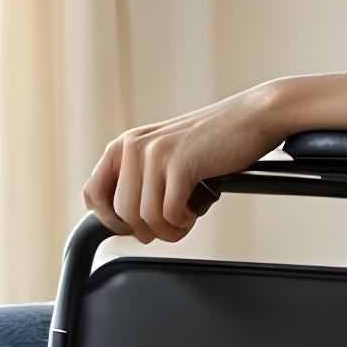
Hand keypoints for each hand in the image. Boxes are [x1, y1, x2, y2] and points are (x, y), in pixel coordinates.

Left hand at [85, 84, 289, 243]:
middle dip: (146, 230)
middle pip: (122, 214)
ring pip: (145, 218)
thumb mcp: (165, 154)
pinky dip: (182, 222)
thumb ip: (140, 178)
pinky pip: (168, 213)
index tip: (135, 225)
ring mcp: (155, 154)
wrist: (254, 117)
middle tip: (170, 226)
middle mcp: (134, 146)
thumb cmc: (213, 142)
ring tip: (184, 220)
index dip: (110, 219)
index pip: (92, 194)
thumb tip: (122, 222)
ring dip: (167, 229)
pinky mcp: (179, 164)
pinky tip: (193, 211)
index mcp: (125, 145)